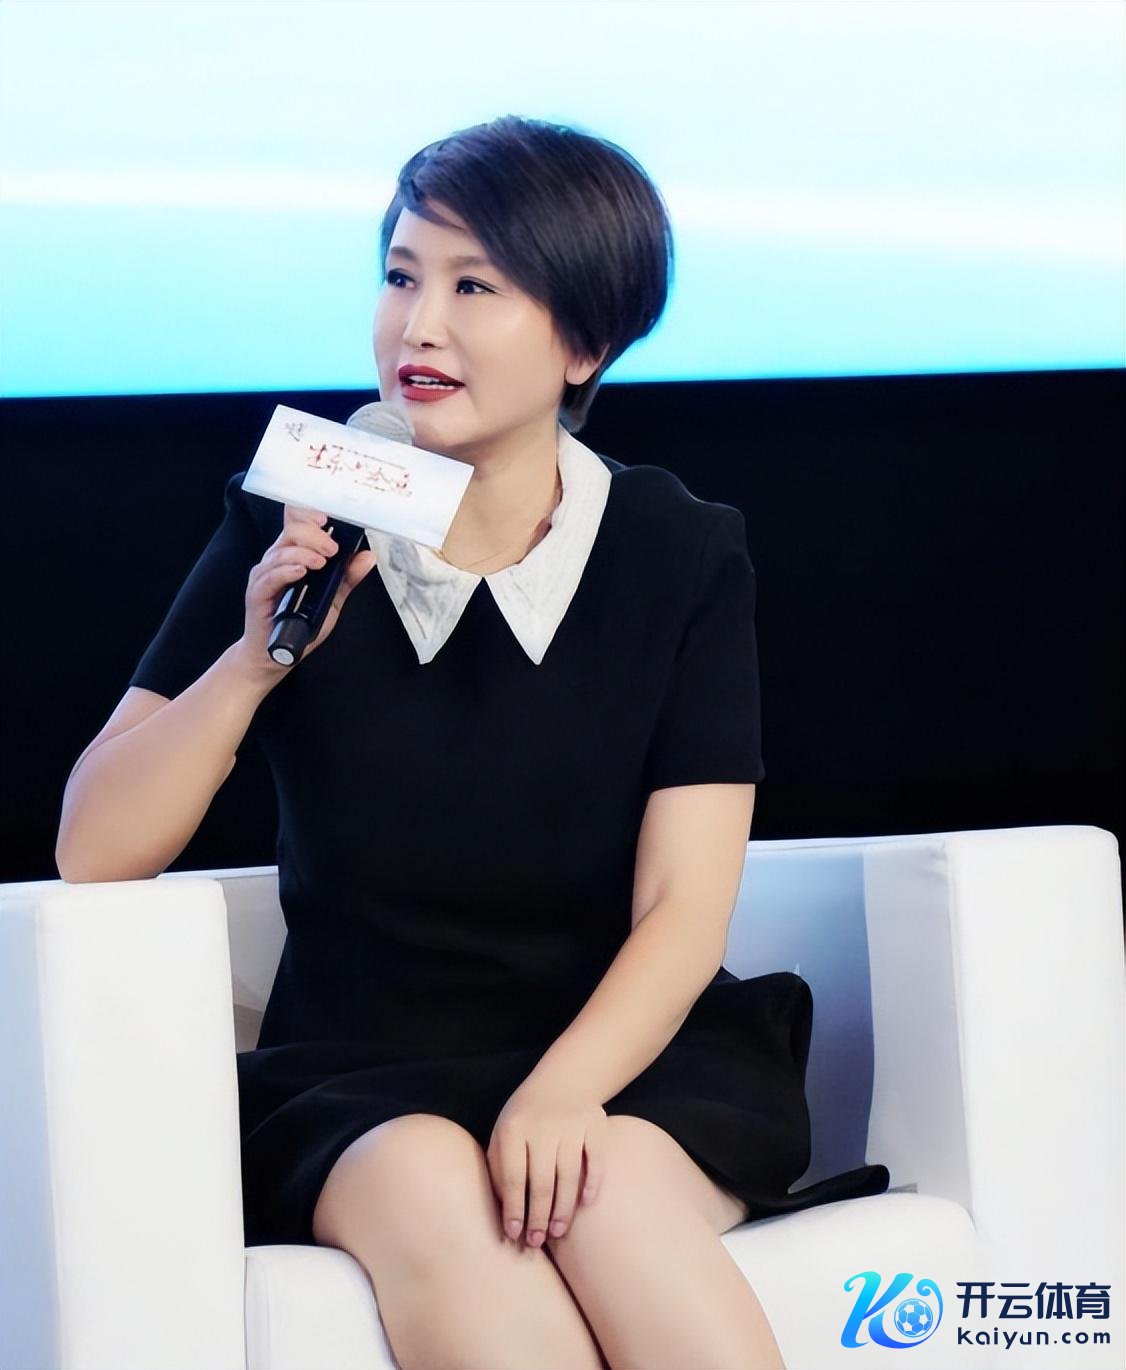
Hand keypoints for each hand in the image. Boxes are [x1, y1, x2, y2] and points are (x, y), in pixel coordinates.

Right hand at [234, 503, 378, 682]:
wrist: (277, 653)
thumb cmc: (300, 623)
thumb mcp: (332, 598)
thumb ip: (347, 577)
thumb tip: (367, 556)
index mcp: (293, 554)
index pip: (296, 522)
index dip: (309, 514)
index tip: (328, 519)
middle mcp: (277, 559)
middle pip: (291, 531)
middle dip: (314, 535)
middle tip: (332, 549)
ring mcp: (265, 575)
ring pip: (281, 552)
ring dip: (304, 553)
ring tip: (321, 562)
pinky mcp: (257, 593)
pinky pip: (270, 576)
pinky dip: (287, 571)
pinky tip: (301, 572)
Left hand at [486, 1078, 607, 1246]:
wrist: (563, 1079)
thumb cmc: (526, 1116)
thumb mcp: (503, 1131)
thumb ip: (499, 1166)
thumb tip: (504, 1210)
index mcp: (514, 1128)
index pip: (513, 1177)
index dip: (513, 1208)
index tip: (514, 1234)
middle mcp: (542, 1126)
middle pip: (541, 1182)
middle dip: (538, 1217)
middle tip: (537, 1242)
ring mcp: (571, 1124)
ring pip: (568, 1176)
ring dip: (563, 1209)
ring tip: (557, 1231)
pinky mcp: (595, 1124)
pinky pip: (595, 1160)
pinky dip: (592, 1183)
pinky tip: (586, 1203)